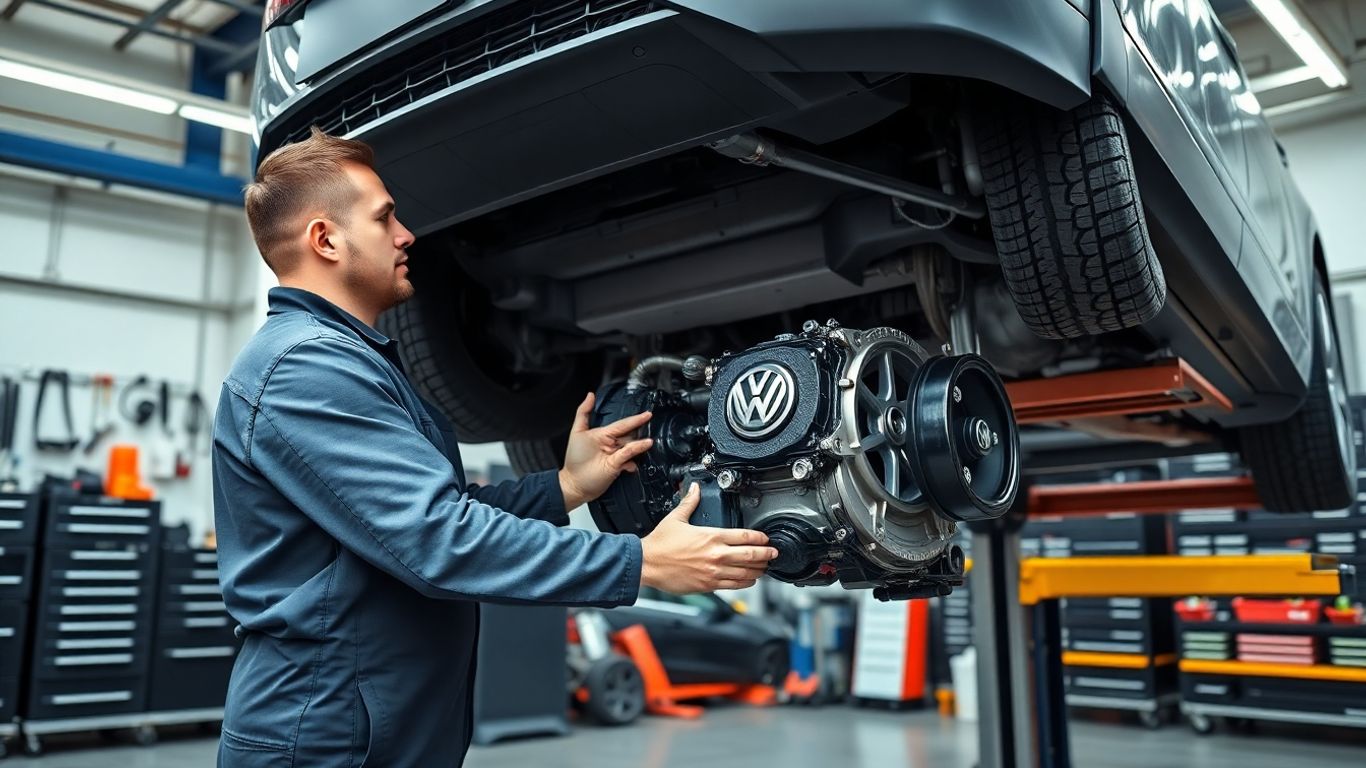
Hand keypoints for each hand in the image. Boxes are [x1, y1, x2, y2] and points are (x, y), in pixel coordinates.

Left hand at [558, 392, 654, 509]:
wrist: (573, 483)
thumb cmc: (574, 459)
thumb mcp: (577, 432)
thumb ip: (584, 413)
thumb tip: (591, 395)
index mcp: (604, 434)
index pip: (622, 424)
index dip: (635, 419)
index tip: (648, 414)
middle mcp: (612, 444)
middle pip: (630, 434)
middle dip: (641, 430)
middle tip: (651, 425)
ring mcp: (616, 456)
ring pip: (632, 447)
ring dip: (640, 445)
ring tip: (648, 442)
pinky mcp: (618, 467)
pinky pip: (628, 458)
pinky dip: (633, 458)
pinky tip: (634, 461)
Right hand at [640, 484, 778, 593]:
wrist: (647, 564)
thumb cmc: (659, 544)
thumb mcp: (676, 518)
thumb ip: (690, 503)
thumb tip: (694, 488)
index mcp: (711, 536)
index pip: (744, 536)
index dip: (760, 538)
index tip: (766, 539)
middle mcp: (716, 554)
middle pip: (751, 555)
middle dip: (766, 554)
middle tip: (774, 553)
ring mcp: (714, 571)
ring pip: (746, 572)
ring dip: (759, 570)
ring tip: (765, 567)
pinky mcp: (708, 585)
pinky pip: (734, 585)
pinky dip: (746, 583)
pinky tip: (750, 580)